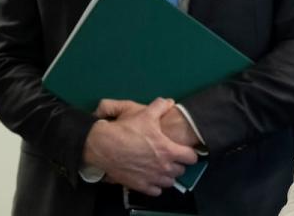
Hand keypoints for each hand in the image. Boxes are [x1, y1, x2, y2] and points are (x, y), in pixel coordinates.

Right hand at [82, 97, 198, 195]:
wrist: (102, 146)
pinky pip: (156, 191)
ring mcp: (151, 178)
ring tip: (162, 167)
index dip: (189, 153)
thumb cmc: (126, 130)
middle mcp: (162, 167)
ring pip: (169, 182)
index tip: (185, 149)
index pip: (191, 158)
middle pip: (181, 171)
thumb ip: (160, 106)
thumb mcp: (145, 113)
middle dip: (178, 164)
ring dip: (168, 176)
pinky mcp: (139, 186)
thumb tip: (169, 102)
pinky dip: (156, 185)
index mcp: (168, 150)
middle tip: (172, 157)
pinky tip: (151, 177)